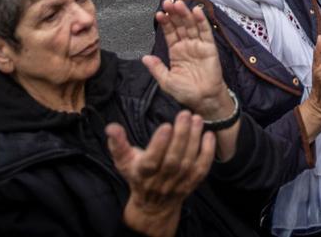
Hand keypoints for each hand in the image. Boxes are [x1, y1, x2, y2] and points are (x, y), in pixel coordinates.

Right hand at [109, 112, 214, 236]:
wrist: (153, 205)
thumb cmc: (138, 176)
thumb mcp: (124, 161)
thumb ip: (117, 143)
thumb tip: (111, 127)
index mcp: (142, 174)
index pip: (152, 161)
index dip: (159, 145)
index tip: (166, 126)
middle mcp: (161, 181)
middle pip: (173, 160)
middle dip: (181, 136)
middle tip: (185, 114)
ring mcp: (178, 184)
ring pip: (188, 163)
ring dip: (194, 140)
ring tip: (197, 119)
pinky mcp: (191, 184)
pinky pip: (202, 169)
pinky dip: (207, 153)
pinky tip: (209, 135)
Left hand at [142, 0, 230, 119]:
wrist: (203, 99)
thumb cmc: (185, 91)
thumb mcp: (166, 81)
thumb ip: (156, 68)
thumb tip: (144, 57)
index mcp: (176, 51)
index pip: (169, 33)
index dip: (165, 23)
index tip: (159, 14)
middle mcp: (186, 45)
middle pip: (180, 25)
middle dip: (174, 14)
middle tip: (168, 3)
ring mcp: (198, 45)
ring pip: (191, 25)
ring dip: (185, 14)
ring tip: (179, 4)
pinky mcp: (210, 47)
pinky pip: (205, 32)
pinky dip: (201, 21)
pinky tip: (196, 11)